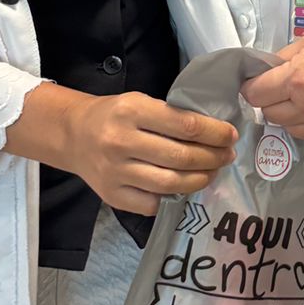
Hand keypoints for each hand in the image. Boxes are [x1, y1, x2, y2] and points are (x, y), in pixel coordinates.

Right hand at [7, 83, 235, 215]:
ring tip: (212, 173)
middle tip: (227, 156)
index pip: (185, 125)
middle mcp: (121, 141)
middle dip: (212, 158)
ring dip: (200, 179)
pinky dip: (174, 197)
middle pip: (181, 157)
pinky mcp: (112, 195)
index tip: (230, 136)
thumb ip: (170, 116)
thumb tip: (214, 134)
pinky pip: (153, 203)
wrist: (73, 135)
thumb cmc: (113, 115)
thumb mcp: (139, 101)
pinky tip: (185, 188)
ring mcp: (115, 172)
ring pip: (170, 183)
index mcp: (132, 111)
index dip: (214, 133)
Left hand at [240, 21, 303, 145]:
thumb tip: (265, 72)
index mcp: (299, 78)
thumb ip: (284, 58)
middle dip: (270, 100)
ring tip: (303, 97)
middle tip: (280, 87)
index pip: (256, 93)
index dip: (252, 86)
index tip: (256, 82)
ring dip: (288, 114)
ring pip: (287, 127)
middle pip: (269, 113)